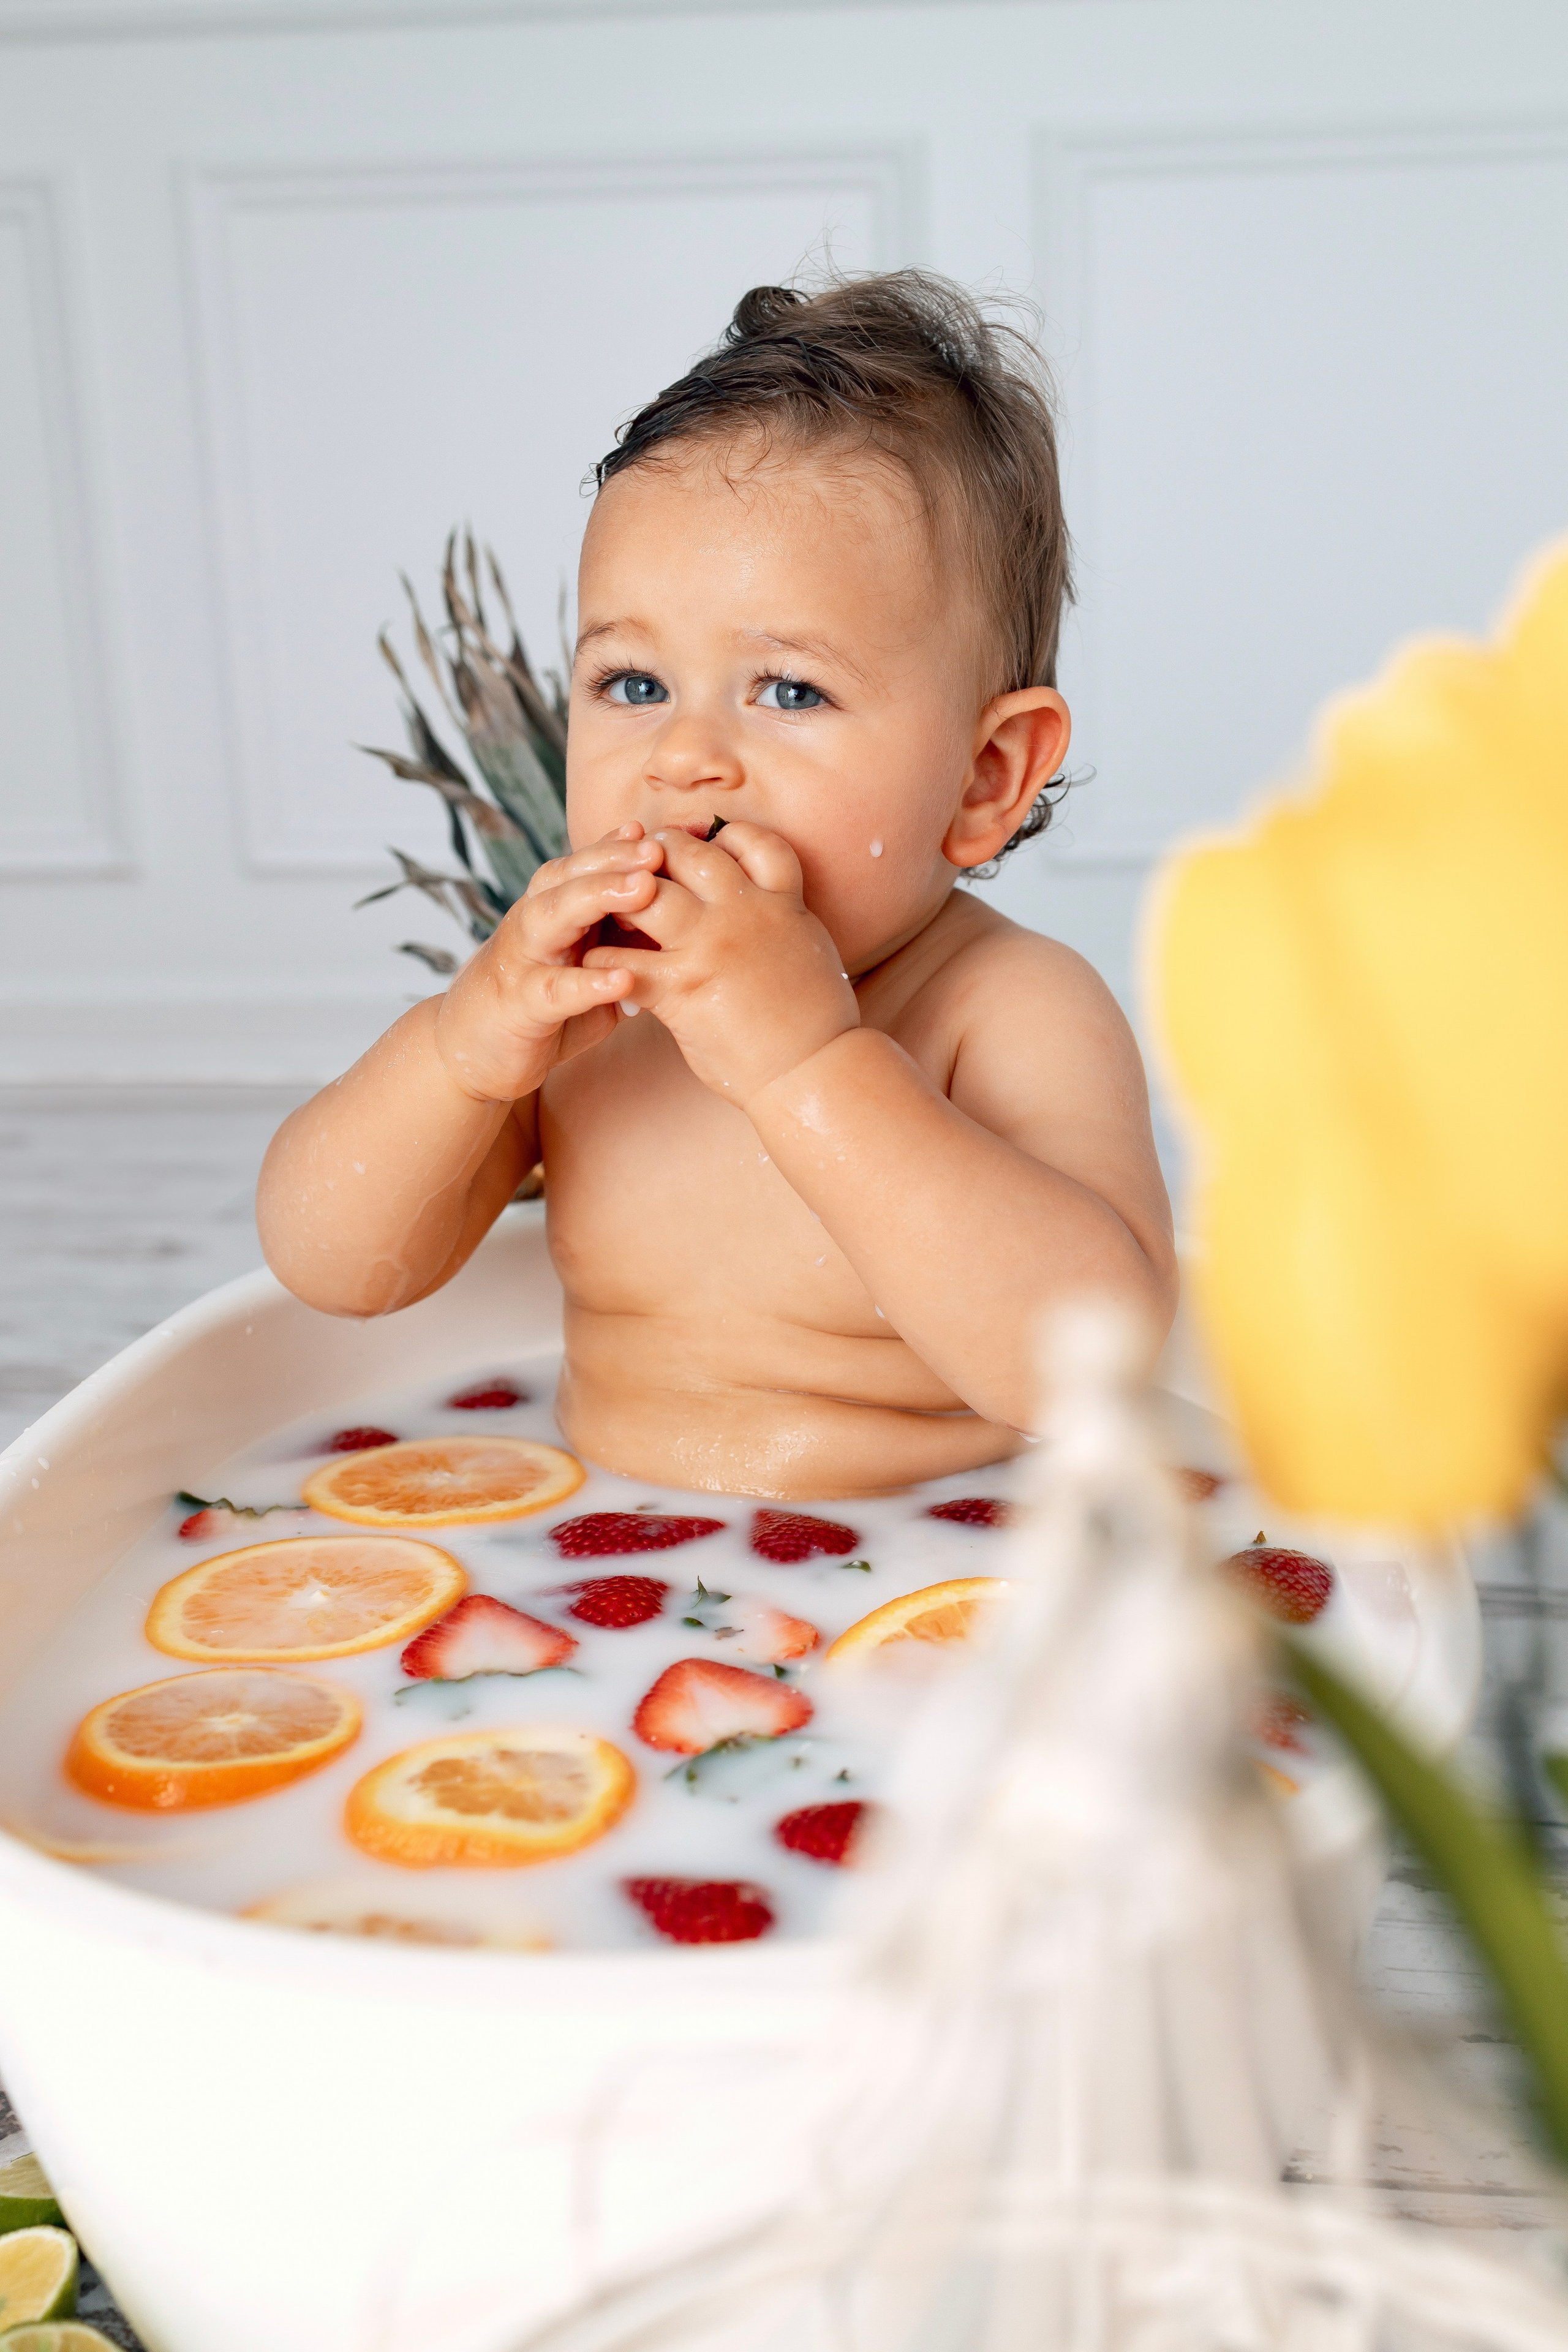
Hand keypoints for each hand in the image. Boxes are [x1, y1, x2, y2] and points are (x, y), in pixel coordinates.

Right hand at [433, 825, 660, 1101]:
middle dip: (612, 859)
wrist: (473, 1052)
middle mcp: (533, 925)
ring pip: (553, 917)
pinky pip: (553, 991)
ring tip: (643, 889)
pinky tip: (622, 979)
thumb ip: (619, 937)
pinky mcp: (520, 1007)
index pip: (583, 867)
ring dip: (596, 897)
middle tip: (656, 850)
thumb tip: (675, 910)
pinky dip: (587, 984)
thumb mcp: (584, 962)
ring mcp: (522, 962)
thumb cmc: (541, 1003)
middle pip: (567, 878)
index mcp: (551, 911)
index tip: (661, 835)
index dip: (618, 849)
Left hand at [579, 822, 858, 1104]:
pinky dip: (603, 961)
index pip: (754, 841)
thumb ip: (781, 918)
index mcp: (782, 902)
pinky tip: (596, 966)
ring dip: (623, 898)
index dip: (725, 834)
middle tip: (640, 868)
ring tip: (612, 912)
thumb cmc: (816, 1021)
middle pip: (689, 855)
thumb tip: (763, 906)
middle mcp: (745, 913)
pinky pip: (625, 961)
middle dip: (659, 854)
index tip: (706, 842)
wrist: (815, 1070)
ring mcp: (710, 947)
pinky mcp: (682, 988)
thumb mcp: (809, 948)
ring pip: (649, 895)